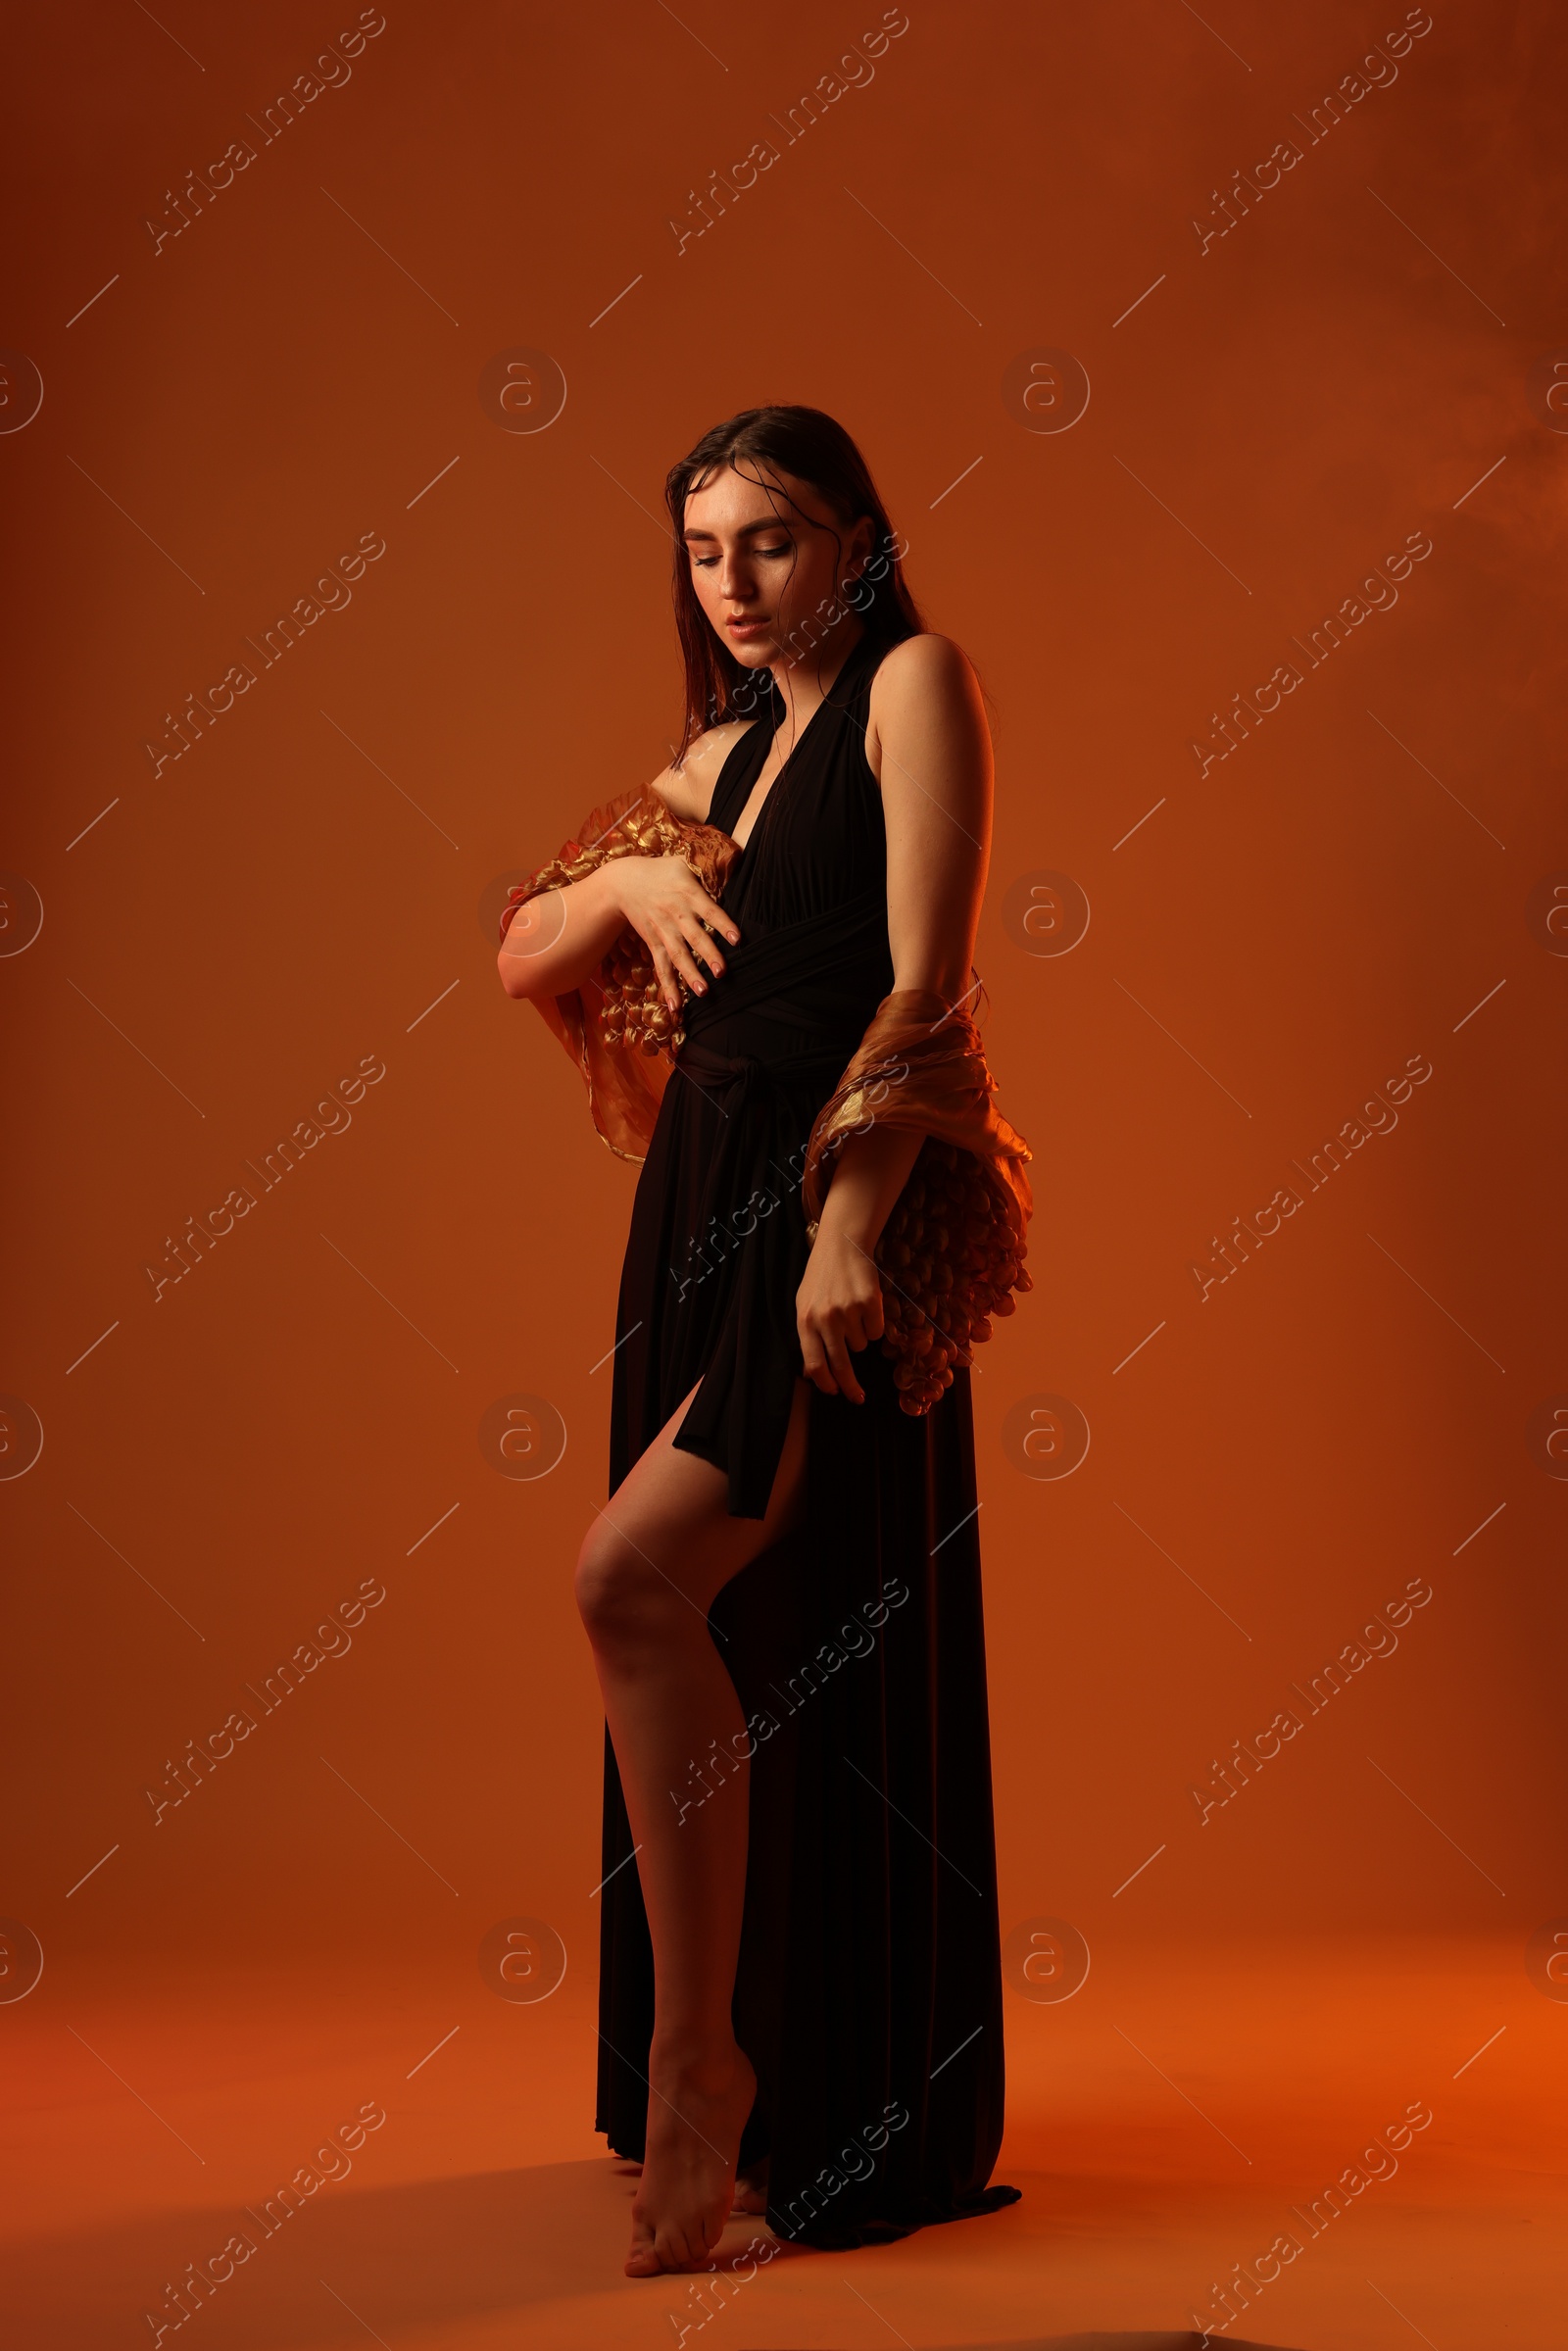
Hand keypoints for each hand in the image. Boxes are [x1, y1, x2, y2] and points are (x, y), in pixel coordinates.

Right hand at [609, 855, 739, 1015]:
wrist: (622, 881)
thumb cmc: (661, 871)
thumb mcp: (683, 862)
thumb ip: (707, 866)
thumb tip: (735, 860)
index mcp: (688, 894)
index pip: (709, 910)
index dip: (723, 924)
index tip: (737, 939)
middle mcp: (676, 914)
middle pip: (694, 937)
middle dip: (708, 954)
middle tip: (722, 972)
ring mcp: (663, 931)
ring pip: (678, 955)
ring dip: (690, 974)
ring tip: (703, 992)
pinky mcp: (653, 943)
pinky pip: (661, 967)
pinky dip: (668, 986)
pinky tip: (676, 1006)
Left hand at [797, 1225, 884, 1402]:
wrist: (841, 1245)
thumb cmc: (821, 1278)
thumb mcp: (804, 1306)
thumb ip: (808, 1338)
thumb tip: (812, 1373)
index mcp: (805, 1321)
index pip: (815, 1365)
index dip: (826, 1384)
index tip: (834, 1393)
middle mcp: (826, 1319)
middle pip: (841, 1365)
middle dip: (850, 1386)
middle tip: (857, 1397)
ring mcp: (849, 1312)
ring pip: (861, 1345)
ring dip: (859, 1336)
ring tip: (852, 1311)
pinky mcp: (870, 1304)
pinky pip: (876, 1332)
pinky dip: (873, 1324)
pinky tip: (865, 1305)